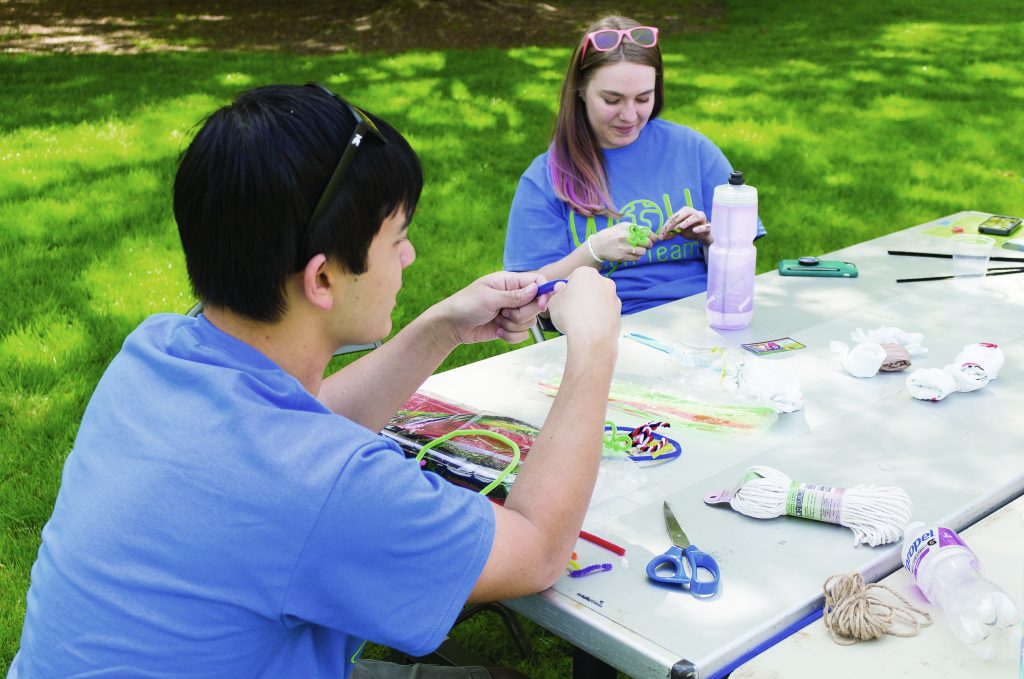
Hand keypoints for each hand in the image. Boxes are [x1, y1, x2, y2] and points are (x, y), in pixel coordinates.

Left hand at [431, 271, 548, 345]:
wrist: (451, 326)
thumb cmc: (466, 305)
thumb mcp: (489, 298)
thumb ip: (514, 295)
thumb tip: (536, 289)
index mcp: (509, 281)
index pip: (538, 281)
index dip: (544, 292)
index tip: (541, 305)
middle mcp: (514, 296)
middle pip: (537, 305)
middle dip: (522, 314)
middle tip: (505, 312)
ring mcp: (512, 312)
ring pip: (530, 321)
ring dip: (514, 325)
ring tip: (497, 320)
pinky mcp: (509, 327)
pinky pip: (522, 335)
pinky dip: (511, 336)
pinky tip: (497, 330)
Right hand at [546, 268, 619, 343]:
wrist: (591, 337)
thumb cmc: (571, 316)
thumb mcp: (554, 302)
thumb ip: (557, 293)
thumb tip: (561, 290)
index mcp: (586, 273)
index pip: (574, 276)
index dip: (567, 287)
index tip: (563, 297)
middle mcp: (603, 281)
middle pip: (589, 286)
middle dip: (581, 295)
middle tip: (571, 309)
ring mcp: (613, 296)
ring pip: (599, 298)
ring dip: (591, 306)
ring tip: (580, 320)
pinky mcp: (618, 311)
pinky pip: (605, 311)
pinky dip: (599, 316)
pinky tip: (590, 326)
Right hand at [588, 222, 655, 262]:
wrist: (597, 246)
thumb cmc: (611, 235)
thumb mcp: (621, 227)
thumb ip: (634, 229)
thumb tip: (650, 234)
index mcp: (627, 227)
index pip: (646, 231)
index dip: (652, 236)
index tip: (654, 239)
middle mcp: (626, 236)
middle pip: (647, 242)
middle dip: (649, 244)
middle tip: (646, 245)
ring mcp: (624, 247)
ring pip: (643, 252)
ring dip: (642, 251)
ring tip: (637, 250)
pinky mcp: (622, 256)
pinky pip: (636, 258)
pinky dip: (636, 257)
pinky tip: (631, 254)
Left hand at [657, 207, 712, 245]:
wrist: (703, 237)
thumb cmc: (691, 231)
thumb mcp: (679, 231)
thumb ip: (671, 232)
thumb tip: (661, 237)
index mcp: (686, 212)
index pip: (675, 216)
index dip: (667, 225)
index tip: (661, 235)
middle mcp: (694, 213)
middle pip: (685, 212)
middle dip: (675, 221)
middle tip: (668, 230)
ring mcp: (702, 219)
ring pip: (696, 217)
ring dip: (688, 221)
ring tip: (681, 227)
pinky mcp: (708, 227)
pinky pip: (706, 226)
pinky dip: (700, 227)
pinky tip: (695, 230)